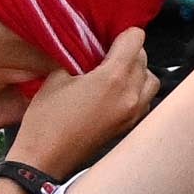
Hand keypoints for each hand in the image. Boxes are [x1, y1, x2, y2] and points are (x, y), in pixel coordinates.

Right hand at [8, 27, 164, 175]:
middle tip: (105, 55)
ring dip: (137, 72)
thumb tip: (90, 47)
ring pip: (150, 80)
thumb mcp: (56, 77)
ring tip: (113, 74)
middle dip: (127, 52)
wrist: (43, 159)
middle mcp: (130, 94)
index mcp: (113, 78)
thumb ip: (79, 57)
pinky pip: (145, 100)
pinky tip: (114, 93)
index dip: (122, 34)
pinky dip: (136, 91)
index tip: (108, 38)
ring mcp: (133, 113)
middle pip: (144, 58)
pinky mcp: (130, 126)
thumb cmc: (46, 119)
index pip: (136, 39)